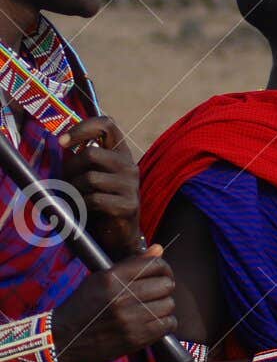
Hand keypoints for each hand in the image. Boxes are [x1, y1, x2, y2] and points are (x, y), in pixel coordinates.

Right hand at [51, 247, 176, 361]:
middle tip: (155, 293)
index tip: (161, 274)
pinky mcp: (135, 338)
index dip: (163, 268)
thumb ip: (132, 264)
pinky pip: (168, 325)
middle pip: (166, 284)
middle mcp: (122, 297)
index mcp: (113, 278)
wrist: (61, 339)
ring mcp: (130, 319)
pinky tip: (151, 322)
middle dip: (164, 287)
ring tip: (151, 309)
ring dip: (163, 306)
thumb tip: (159, 249)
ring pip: (169, 305)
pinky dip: (164, 323)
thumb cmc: (82, 307)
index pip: (155, 264)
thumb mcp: (100, 279)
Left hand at [59, 116, 143, 258]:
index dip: (82, 128)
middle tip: (65, 183)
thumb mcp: (92, 176)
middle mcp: (129, 166)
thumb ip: (82, 160)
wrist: (119, 236)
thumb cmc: (99, 203)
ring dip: (73, 191)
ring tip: (74, 200)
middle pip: (91, 154)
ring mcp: (131, 186)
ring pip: (89, 178)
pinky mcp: (128, 206)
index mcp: (120, 154)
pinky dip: (81, 206)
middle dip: (69, 169)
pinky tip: (82, 212)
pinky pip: (94, 200)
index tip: (63, 142)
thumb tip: (61, 144)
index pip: (107, 125)